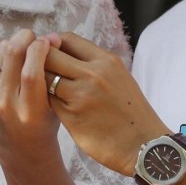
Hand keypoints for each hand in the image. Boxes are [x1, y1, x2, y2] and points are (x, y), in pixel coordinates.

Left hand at [0, 30, 61, 165]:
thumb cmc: (44, 125)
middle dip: (28, 38)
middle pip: (13, 53)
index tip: (49, 42)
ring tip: (25, 51)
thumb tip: (50, 38)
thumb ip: (53, 74)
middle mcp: (6, 103)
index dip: (41, 48)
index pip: (32, 72)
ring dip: (15, 43)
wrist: (20, 150)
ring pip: (1, 49)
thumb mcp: (55, 105)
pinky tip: (9, 57)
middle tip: (36, 41)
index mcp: (30, 112)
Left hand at [44, 33, 170, 175]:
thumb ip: (93, 64)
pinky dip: (48, 102)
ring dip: (42, 84)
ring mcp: (80, 95)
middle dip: (42, 61)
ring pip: (44, 78)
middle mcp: (93, 74)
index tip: (51, 53)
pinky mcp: (71, 116)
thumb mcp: (118, 77)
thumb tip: (62, 52)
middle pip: (50, 55)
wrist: (144, 146)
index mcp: (106, 61)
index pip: (68, 39)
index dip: (54, 44)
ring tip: (49, 92)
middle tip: (42, 72)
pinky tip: (58, 109)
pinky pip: (48, 101)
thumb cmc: (130, 113)